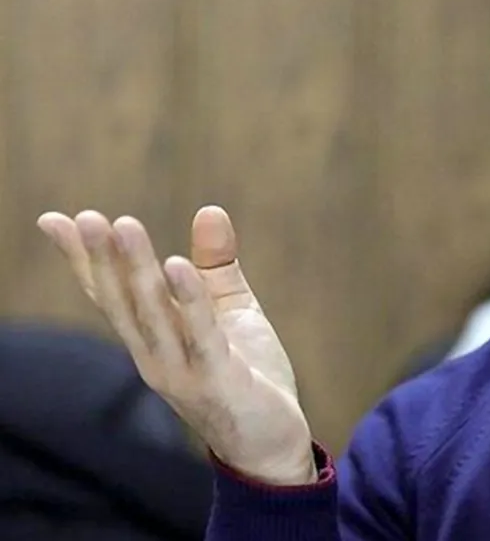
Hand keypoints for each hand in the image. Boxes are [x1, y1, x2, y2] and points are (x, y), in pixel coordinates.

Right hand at [36, 205, 317, 485]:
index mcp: (153, 338)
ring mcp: (181, 372)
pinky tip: (176, 265)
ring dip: (136, 270)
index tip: (54, 219)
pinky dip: (188, 301)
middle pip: (122, 301)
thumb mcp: (230, 309)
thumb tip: (209, 209)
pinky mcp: (219, 381)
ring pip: (152, 314)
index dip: (83, 259)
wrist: (273, 443)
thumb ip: (216, 264)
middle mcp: (154, 356)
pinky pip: (200, 335)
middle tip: (87, 216)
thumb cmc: (248, 373)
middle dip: (101, 258)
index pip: (111, 293)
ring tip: (123, 225)